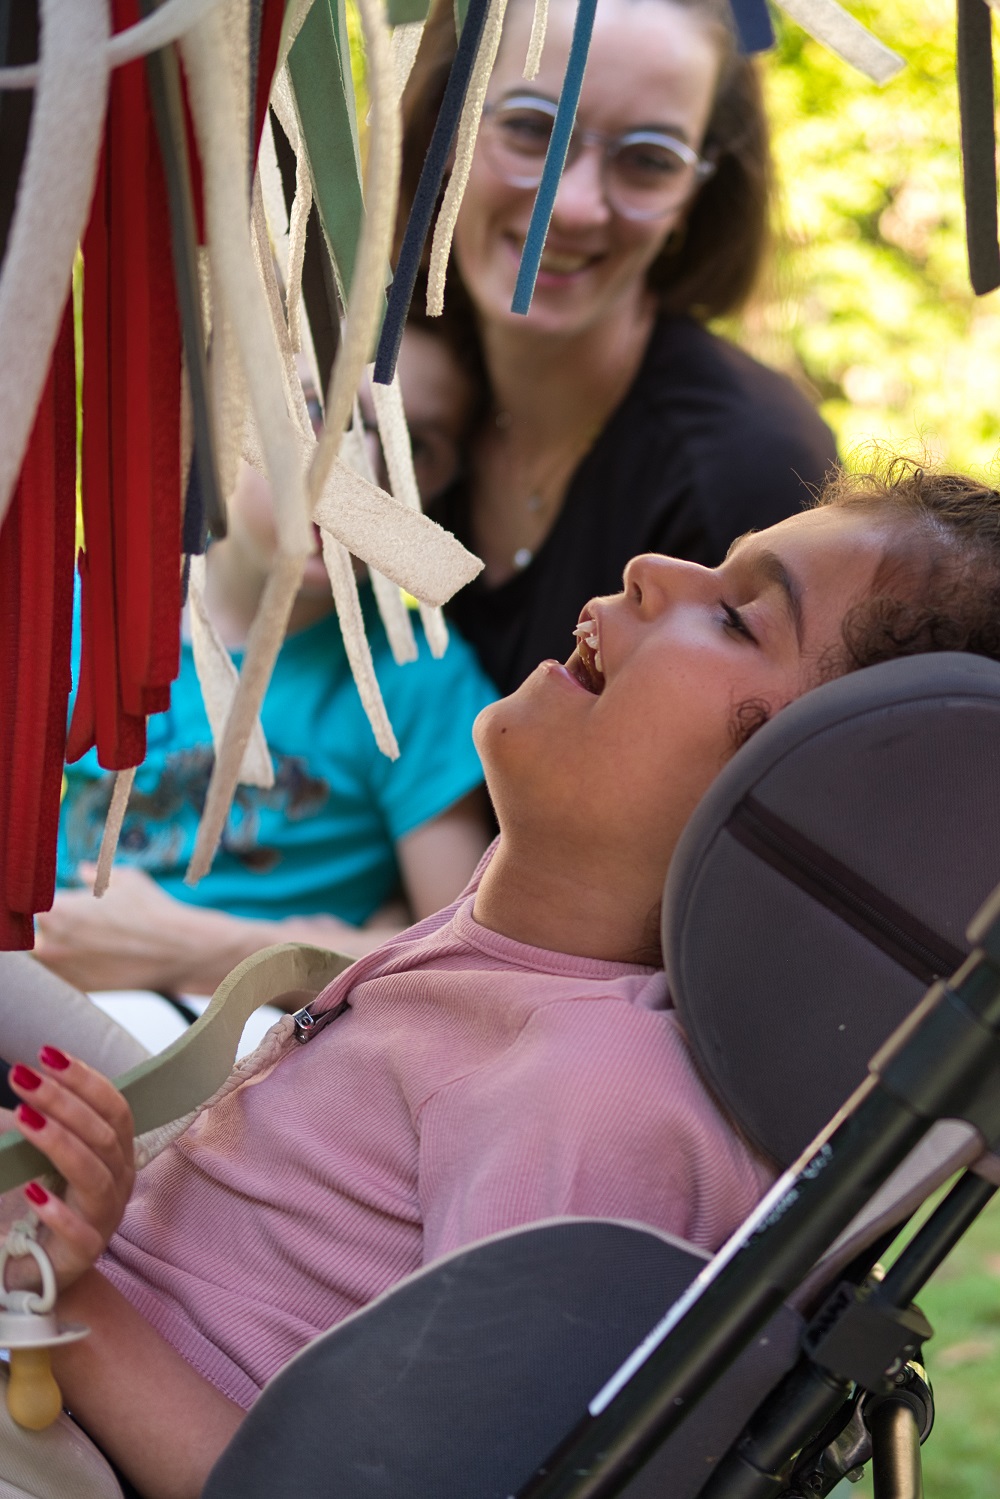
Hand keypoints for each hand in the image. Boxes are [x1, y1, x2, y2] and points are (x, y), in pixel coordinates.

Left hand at [5, 1047, 134, 1291]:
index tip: (47, 1054)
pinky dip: (56, 1210)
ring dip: (58, 1143)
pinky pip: (77, 1231)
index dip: (84, 1079)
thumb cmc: (50, 1202)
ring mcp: (105, 1216)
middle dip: (63, 1101)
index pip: (113, 1106)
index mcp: (117, 1152)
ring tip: (23, 1117)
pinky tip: (32, 1191)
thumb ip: (42, 1119)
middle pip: (101, 1134)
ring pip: (93, 1174)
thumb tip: (19, 1079)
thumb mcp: (50, 1155)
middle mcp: (119, 1180)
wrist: (46, 1268)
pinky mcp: (86, 1251)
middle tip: (23, 1076)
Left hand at [34, 865, 190, 992]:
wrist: (177, 951)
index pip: (26, 901)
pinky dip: (65, 967)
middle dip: (40, 925)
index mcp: (54, 909)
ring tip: (82, 937)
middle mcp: (50, 943)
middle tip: (65, 918)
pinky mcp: (77, 989)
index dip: (34, 896)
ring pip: (39, 958)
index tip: (46, 894)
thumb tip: (81, 871)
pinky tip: (87, 956)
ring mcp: (61, 970)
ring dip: (50, 947)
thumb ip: (93, 873)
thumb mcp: (122, 879)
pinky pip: (58, 977)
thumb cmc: (150, 910)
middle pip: (26, 934)